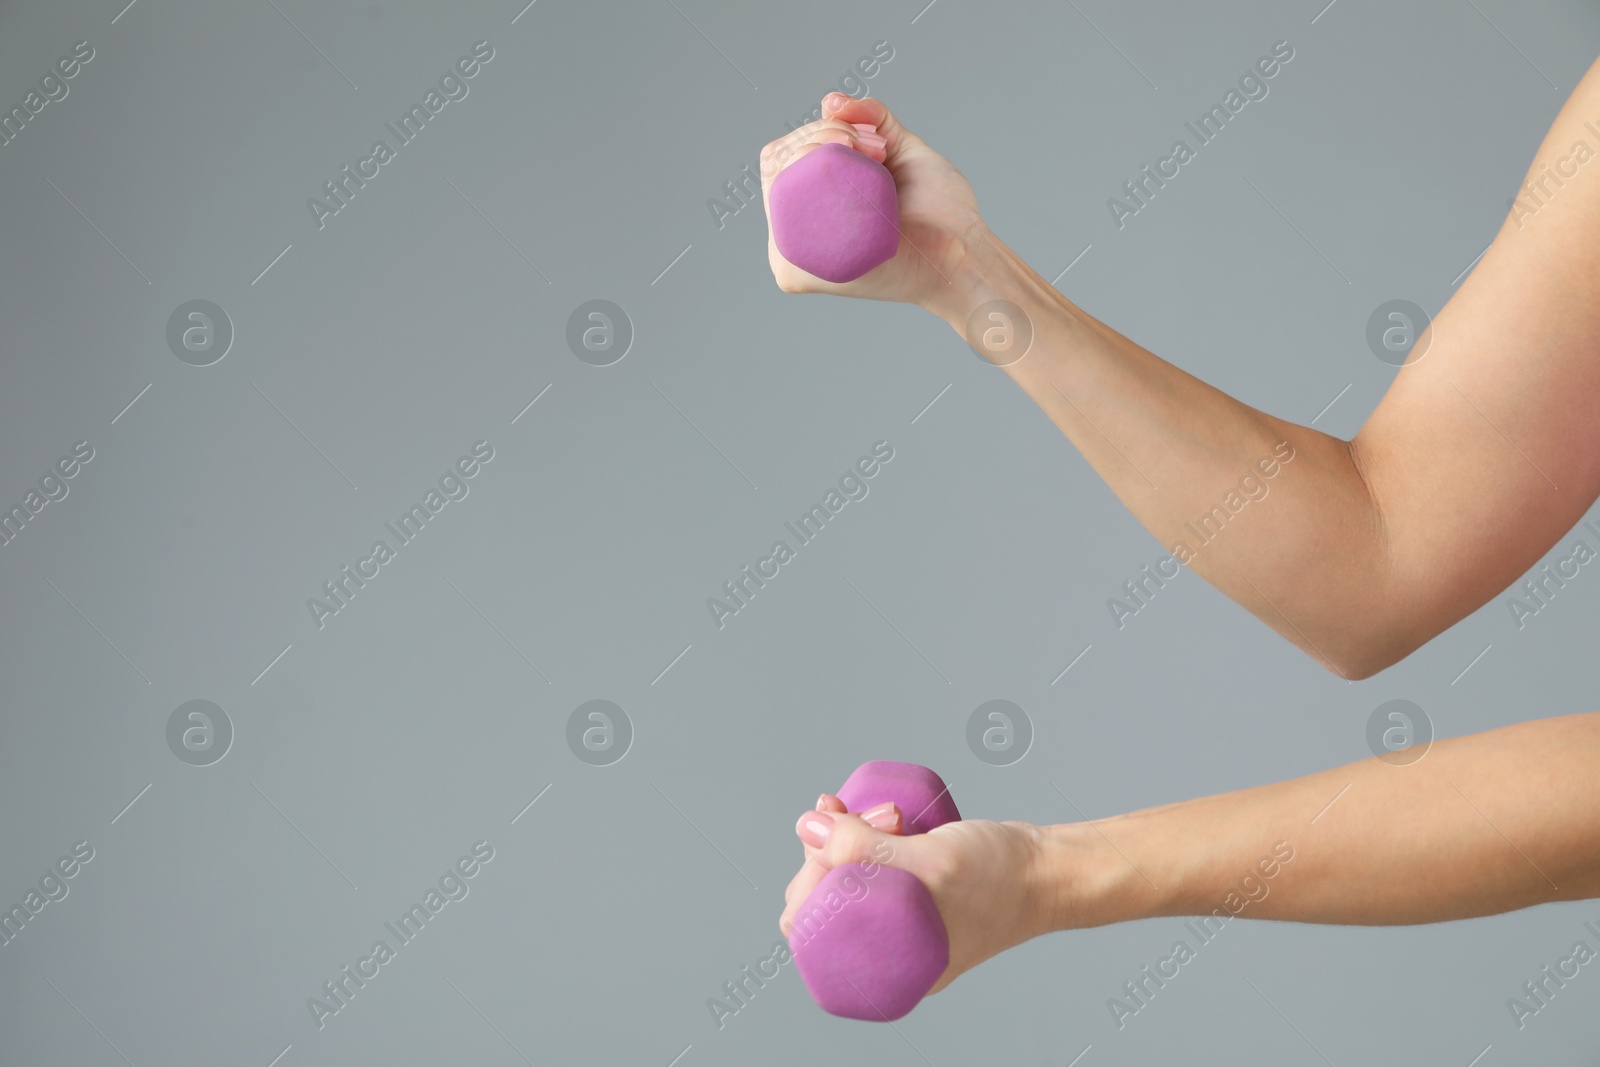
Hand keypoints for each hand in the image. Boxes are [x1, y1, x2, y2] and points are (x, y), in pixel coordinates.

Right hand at [759, 93, 986, 307]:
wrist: (964, 251)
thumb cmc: (938, 212)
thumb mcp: (899, 149)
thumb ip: (869, 119)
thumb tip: (830, 101)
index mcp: (813, 203)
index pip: (783, 156)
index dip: (815, 131)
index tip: (867, 136)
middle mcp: (797, 230)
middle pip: (777, 164)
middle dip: (821, 136)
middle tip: (874, 148)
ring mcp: (795, 255)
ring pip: (779, 185)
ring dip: (821, 154)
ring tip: (871, 161)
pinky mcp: (800, 275)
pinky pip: (786, 220)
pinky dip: (815, 184)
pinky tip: (852, 184)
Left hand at [778, 797, 1051, 994]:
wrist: (1050, 870)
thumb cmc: (1000, 878)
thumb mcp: (929, 863)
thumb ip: (862, 849)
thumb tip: (806, 826)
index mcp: (883, 968)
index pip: (809, 929)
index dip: (809, 878)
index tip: (831, 839)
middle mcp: (884, 948)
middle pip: (821, 896)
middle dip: (835, 846)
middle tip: (877, 818)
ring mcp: (896, 919)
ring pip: (842, 874)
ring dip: (851, 833)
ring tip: (888, 813)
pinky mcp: (909, 889)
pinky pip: (868, 863)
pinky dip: (868, 833)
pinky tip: (882, 812)